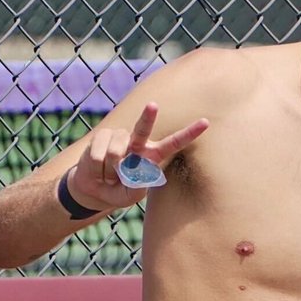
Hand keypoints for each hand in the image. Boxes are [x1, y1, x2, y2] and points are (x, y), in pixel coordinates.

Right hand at [67, 102, 208, 210]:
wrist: (94, 189)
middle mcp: (139, 142)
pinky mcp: (103, 136)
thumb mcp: (131, 195)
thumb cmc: (119, 191)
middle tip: (153, 105)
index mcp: (153, 155)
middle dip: (148, 117)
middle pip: (144, 128)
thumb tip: (136, 169)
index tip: (206, 122)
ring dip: (110, 170)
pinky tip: (98, 169)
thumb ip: (137, 186)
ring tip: (109, 174)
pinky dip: (97, 168)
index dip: (189, 133)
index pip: (175, 143)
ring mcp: (121, 137)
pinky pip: (99, 154)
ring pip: (115, 152)